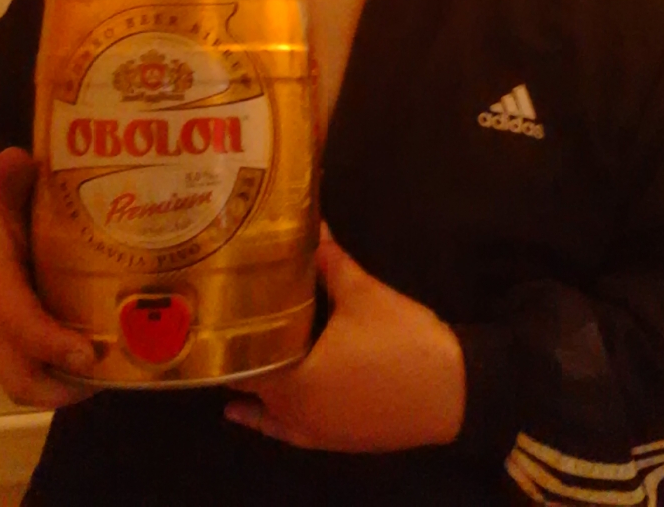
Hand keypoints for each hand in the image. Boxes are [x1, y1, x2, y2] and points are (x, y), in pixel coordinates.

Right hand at [0, 146, 95, 408]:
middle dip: (63, 385)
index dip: (51, 343)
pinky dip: (67, 378)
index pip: (18, 322)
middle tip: (113, 373)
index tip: (89, 353)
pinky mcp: (17, 349)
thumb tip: (15, 155)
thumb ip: (10, 182)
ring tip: (119, 373)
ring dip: (71, 387)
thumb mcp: (1, 199)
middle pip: (19, 376)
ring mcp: (4, 342)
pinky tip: (108, 365)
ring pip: (28, 383)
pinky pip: (36, 375)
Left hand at [224, 225, 465, 450]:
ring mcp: (315, 431)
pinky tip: (249, 413)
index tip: (210, 311)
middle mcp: (295, 412)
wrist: (452, 390)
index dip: (224, 335)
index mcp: (293, 378)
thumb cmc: (401, 341)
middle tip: (223, 321)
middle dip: (237, 355)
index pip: (241, 358)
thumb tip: (309, 223)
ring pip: (267, 409)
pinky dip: (267, 420)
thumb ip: (328, 260)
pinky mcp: (335, 440)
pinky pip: (288, 431)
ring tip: (230, 356)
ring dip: (250, 386)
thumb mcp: (362, 293)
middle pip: (250, 383)